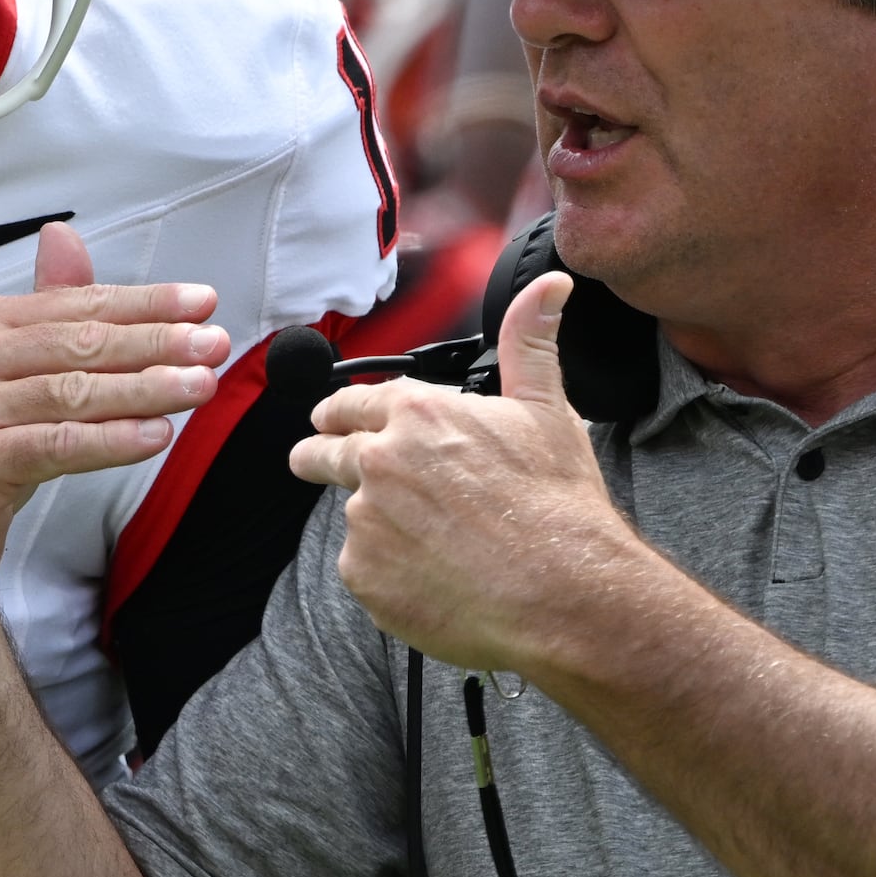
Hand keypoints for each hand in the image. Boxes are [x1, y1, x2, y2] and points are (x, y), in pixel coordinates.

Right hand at [0, 223, 228, 631]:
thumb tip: (63, 235)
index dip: (146, 302)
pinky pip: (54, 445)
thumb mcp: (10, 373)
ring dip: (143, 388)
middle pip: (79, 342)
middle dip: (155, 341)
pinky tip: (154, 436)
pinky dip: (109, 440)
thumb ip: (46, 311)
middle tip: (212, 343)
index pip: (78, 304)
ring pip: (71, 391)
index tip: (203, 303)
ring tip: (198, 387)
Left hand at [288, 272, 661, 678]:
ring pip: (354, 517)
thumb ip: (529, 342)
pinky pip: (364, 570)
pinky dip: (389, 574)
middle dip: (315, 456)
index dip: (337, 412)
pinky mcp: (364, 575)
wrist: (563, 592)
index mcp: (417, 415)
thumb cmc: (558, 505)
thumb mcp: (546, 411)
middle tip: (311, 463)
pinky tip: (435, 576)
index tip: (328, 420)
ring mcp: (366, 521)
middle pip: (322, 453)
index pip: (350, 403)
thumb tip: (548, 285)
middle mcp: (379, 461)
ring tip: (433, 543)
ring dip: (378, 524)